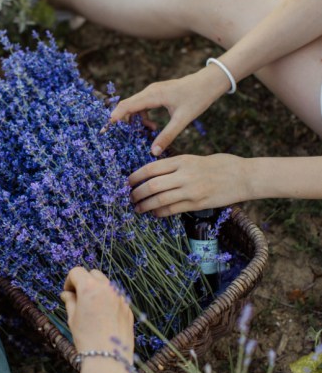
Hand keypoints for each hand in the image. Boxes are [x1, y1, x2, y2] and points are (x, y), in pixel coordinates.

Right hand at [61, 267, 133, 360]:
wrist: (109, 357)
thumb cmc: (87, 337)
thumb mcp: (73, 318)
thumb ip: (70, 301)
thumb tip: (67, 294)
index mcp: (90, 287)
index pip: (77, 271)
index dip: (69, 281)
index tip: (68, 292)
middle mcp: (107, 287)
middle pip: (93, 274)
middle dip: (84, 282)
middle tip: (79, 298)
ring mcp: (119, 295)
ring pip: (106, 283)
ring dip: (97, 289)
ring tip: (92, 307)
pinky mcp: (127, 306)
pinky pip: (116, 296)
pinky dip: (108, 299)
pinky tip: (104, 315)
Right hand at [110, 67, 229, 155]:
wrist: (210, 81)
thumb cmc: (198, 98)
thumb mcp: (182, 120)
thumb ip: (167, 136)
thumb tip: (153, 152)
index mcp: (153, 95)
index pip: (127, 106)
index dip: (114, 118)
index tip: (104, 129)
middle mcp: (150, 91)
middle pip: (128, 106)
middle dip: (122, 121)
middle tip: (121, 137)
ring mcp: (152, 91)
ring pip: (135, 106)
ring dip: (136, 120)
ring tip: (148, 132)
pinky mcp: (157, 93)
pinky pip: (143, 105)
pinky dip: (143, 117)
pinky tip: (153, 126)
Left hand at [129, 154, 248, 215]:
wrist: (243, 176)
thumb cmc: (219, 164)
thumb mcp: (194, 159)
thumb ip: (175, 165)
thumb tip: (155, 174)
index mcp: (182, 161)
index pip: (151, 168)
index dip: (136, 176)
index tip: (128, 182)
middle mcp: (184, 175)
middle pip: (152, 185)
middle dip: (137, 193)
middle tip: (130, 198)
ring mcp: (191, 191)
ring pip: (160, 200)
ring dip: (145, 205)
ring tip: (138, 208)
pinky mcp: (197, 204)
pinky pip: (173, 210)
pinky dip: (159, 212)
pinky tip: (154, 213)